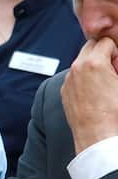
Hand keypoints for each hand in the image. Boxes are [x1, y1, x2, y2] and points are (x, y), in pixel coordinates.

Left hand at [62, 37, 117, 154]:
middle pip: (90, 47)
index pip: (106, 42)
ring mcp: (68, 80)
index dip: (116, 52)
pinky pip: (75, 77)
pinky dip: (84, 78)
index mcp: (94, 63)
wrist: (99, 136)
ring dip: (93, 66)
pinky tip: (95, 94)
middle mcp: (77, 68)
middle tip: (113, 70)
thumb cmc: (116, 113)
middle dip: (103, 54)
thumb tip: (116, 66)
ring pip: (81, 61)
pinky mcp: (65, 91)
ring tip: (105, 83)